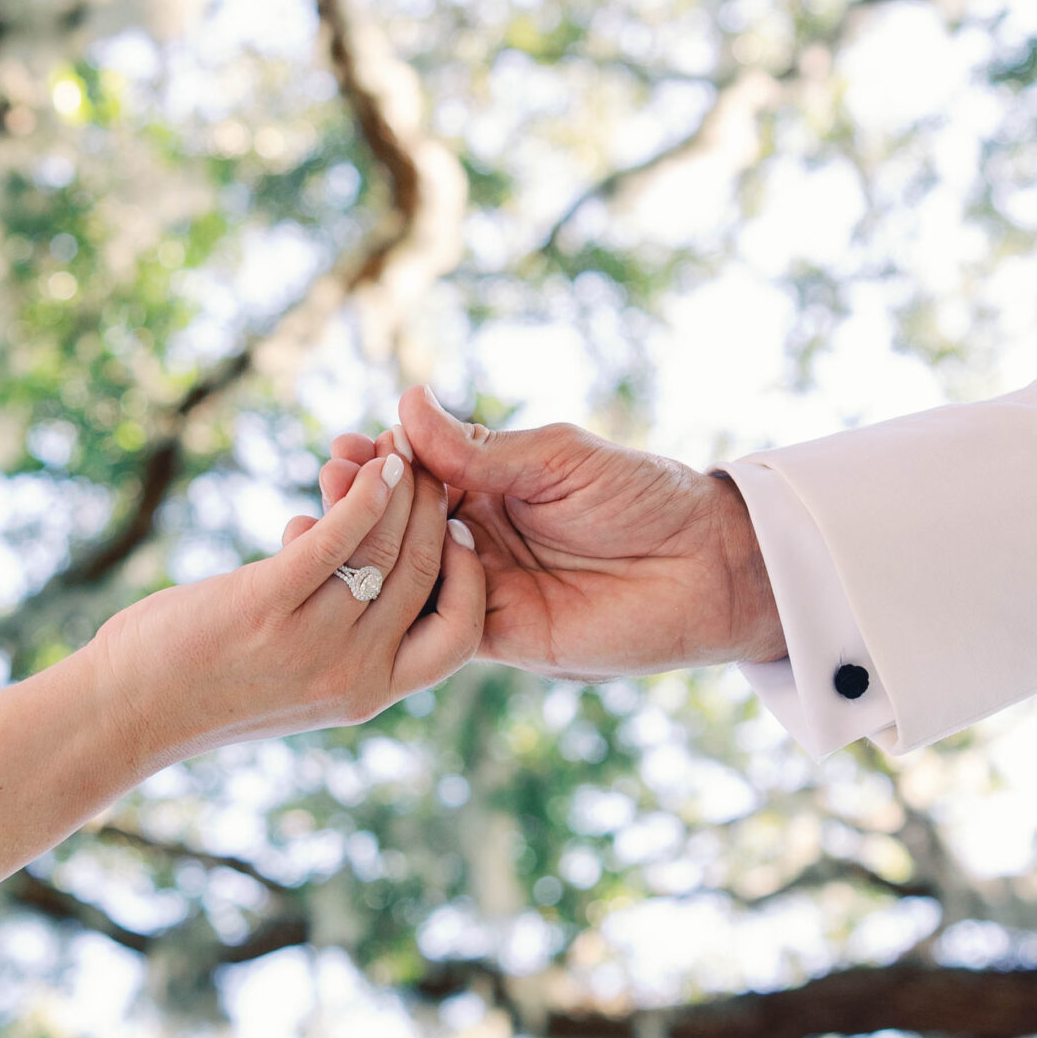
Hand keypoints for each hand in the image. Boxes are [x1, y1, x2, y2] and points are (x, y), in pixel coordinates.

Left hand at [93, 444, 482, 774]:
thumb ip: (333, 629)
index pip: (458, 636)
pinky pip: (336, 540)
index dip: (470, 578)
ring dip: (401, 488)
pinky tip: (368, 467)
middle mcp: (352, 673)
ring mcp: (311, 642)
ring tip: (396, 451)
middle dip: (436, 509)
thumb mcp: (294, 672)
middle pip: (425, 575)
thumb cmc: (206, 681)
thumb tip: (339, 544)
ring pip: (387, 549)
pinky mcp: (266, 607)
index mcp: (368, 693)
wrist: (128, 710)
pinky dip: (363, 495)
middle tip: (430, 464)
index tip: (461, 532)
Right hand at [318, 394, 784, 679]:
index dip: (380, 462)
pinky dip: (407, 602)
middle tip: (331, 478)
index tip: (345, 446)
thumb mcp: (556, 459)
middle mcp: (478, 535)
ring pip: (411, 573)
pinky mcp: (498, 634)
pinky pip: (439, 621)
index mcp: (490, 484)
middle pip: (402, 524)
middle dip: (363, 502)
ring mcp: (484, 585)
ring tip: (338, 523)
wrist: (704, 566)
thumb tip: (407, 403)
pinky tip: (380, 579)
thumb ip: (480, 448)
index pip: (417, 473)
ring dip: (373, 551)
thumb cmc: (642, 497)